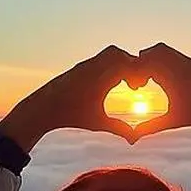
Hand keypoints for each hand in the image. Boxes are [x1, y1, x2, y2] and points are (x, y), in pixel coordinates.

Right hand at [0, 46, 137, 151]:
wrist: (48, 110)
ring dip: (126, 62)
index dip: (138, 74)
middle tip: (141, 84)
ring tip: (132, 83)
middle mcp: (99, 69)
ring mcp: (91, 66)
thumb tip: (133, 139)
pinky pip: (104, 56)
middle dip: (136, 66)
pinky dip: (115, 63)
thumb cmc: (73, 116)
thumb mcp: (100, 122)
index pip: (128, 67)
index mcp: (106, 78)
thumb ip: (118, 127)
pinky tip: (120, 81)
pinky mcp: (84, 66)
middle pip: (125, 56)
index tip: (140, 88)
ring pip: (115, 52)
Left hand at [130, 43, 190, 154]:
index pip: (144, 64)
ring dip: (148, 61)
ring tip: (145, 82)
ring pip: (157, 49)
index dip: (136, 72)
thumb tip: (132, 138)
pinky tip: (155, 80)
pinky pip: (169, 53)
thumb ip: (151, 126)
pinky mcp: (190, 62)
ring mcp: (182, 63)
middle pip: (147, 53)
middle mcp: (174, 66)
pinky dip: (159, 61)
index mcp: (167, 77)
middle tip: (136, 85)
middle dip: (138, 65)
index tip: (134, 88)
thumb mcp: (170, 120)